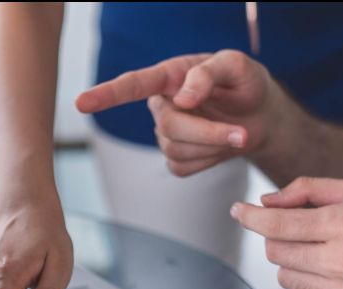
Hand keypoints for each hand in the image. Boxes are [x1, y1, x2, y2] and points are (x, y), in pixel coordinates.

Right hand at [76, 50, 280, 176]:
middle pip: (168, 127)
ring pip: (176, 150)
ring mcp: (166, 134)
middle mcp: (162, 105)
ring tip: (237, 133)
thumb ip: (209, 73)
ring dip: (213, 146)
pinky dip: (209, 161)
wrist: (261, 117)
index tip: (81, 103)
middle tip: (241, 133)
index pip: (132, 85)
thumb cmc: (246, 84)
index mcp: (169, 76)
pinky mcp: (176, 158)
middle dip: (207, 133)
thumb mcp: (237, 66)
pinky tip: (219, 147)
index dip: (106, 95)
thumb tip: (183, 98)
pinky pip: (183, 168)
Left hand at [231, 177, 342, 288]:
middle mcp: (342, 261)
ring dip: (294, 264)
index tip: (238, 211)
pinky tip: (329, 276)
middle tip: (304, 232)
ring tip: (324, 255)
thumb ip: (307, 190)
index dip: (250, 217)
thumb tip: (265, 202)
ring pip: (284, 277)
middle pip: (275, 251)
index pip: (276, 224)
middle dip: (280, 238)